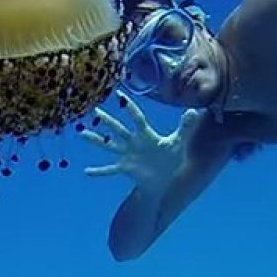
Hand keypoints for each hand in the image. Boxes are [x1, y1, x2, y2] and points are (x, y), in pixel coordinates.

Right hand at [81, 94, 204, 189]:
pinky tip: (87, 171)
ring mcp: (127, 156)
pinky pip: (110, 170)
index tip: (120, 95)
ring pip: (109, 145)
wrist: (162, 180)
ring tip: (82, 133)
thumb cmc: (169, 158)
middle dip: (107, 121)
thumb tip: (195, 110)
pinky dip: (99, 171)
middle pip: (118, 129)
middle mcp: (133, 143)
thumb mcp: (178, 142)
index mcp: (145, 134)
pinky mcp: (125, 169)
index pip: (137, 118)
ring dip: (96, 140)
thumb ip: (185, 127)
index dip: (130, 107)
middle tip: (94, 109)